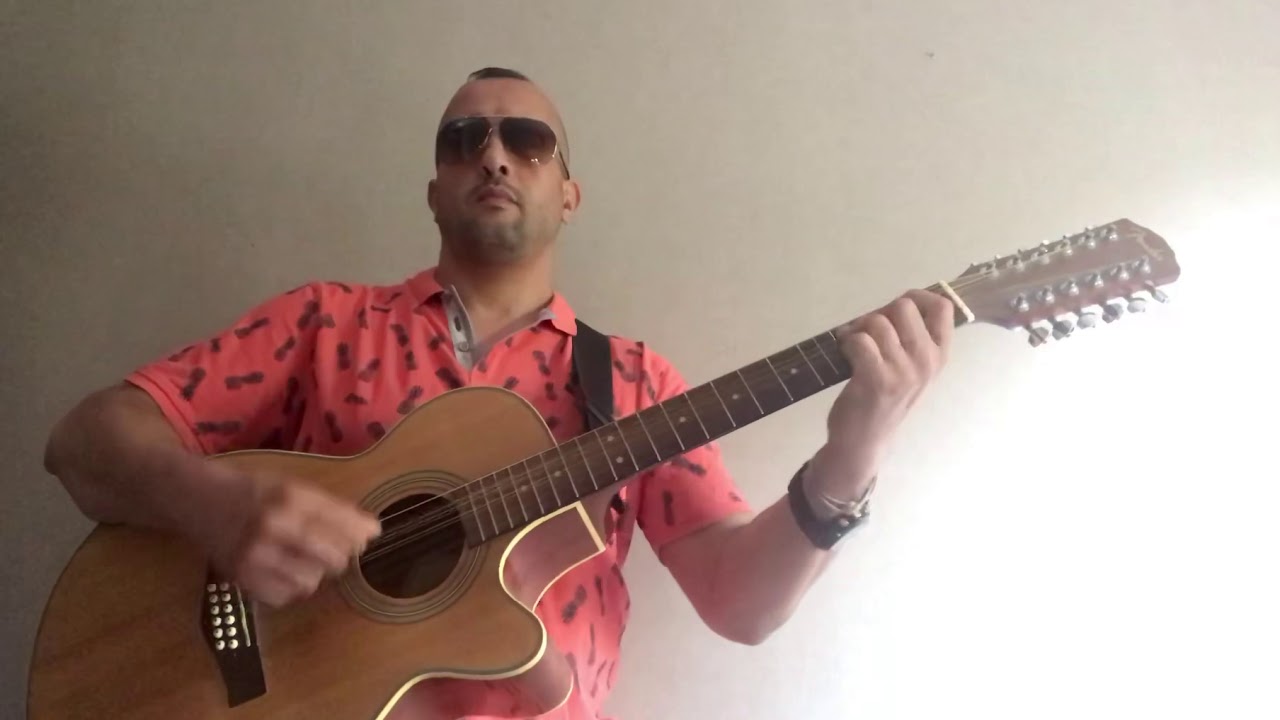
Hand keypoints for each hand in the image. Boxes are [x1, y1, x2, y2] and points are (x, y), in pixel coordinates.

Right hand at [190, 462, 381, 607]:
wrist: (194, 498)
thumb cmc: (251, 490)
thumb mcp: (292, 486)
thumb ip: (331, 508)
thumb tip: (372, 531)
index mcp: (291, 497)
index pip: (342, 523)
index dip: (361, 532)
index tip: (370, 535)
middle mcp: (274, 526)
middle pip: (333, 557)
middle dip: (340, 554)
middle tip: (332, 548)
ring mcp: (256, 555)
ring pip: (311, 581)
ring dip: (314, 572)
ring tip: (301, 558)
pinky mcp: (241, 577)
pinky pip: (284, 596)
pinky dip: (289, 587)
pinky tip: (281, 570)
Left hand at [812, 289, 954, 497]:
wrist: (864, 440)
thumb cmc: (885, 400)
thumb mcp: (911, 370)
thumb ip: (911, 338)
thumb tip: (897, 302)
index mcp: (939, 356)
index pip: (942, 307)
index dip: (916, 297)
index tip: (894, 309)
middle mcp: (927, 361)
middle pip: (904, 306)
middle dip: (878, 313)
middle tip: (866, 332)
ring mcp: (903, 371)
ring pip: (877, 321)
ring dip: (857, 329)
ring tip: (852, 345)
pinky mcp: (877, 378)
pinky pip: (859, 339)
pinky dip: (846, 342)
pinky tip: (845, 355)